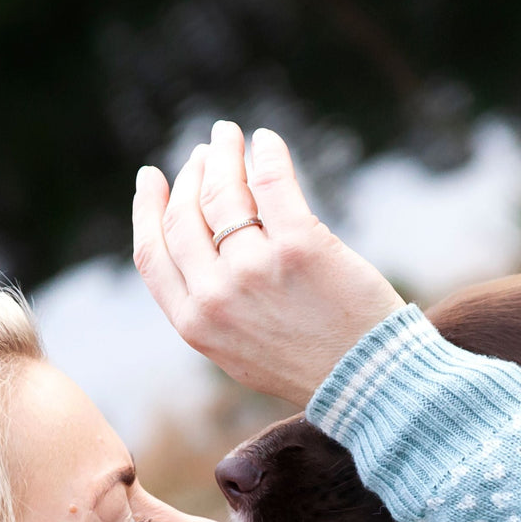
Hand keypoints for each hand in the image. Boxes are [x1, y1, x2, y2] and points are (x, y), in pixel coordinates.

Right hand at [131, 122, 405, 406]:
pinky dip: (266, 155)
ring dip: (223, 155)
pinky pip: (272, 183)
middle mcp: (217, 297)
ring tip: (230, 137)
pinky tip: (267, 143)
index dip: (148, 209)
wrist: (372, 383)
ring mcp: (256, 269)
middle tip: (205, 153)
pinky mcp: (300, 246)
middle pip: (185, 217)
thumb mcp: (244, 355)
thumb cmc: (315, 368)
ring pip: (223, 194)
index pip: (153, 254)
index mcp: (196, 325)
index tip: (153, 178)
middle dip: (190, 175)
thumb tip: (203, 256)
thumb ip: (215, 313)